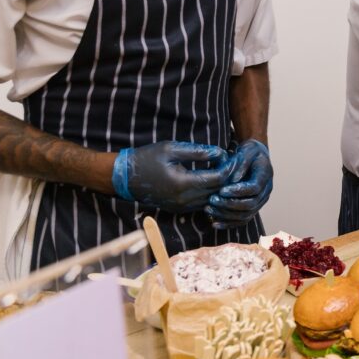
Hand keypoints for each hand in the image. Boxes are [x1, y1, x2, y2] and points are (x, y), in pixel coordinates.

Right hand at [112, 141, 227, 212]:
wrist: (125, 178)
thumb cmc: (147, 158)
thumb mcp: (172, 149)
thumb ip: (197, 151)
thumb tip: (220, 153)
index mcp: (182, 184)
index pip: (217, 179)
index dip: (228, 168)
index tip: (232, 156)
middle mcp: (184, 200)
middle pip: (218, 191)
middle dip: (228, 177)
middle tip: (233, 162)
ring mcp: (181, 207)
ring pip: (212, 199)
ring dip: (220, 186)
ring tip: (223, 169)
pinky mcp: (179, 210)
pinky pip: (202, 203)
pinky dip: (210, 193)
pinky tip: (211, 179)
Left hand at [206, 139, 272, 229]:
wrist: (255, 158)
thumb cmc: (249, 152)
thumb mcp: (246, 151)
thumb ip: (241, 164)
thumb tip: (234, 180)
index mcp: (265, 176)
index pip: (254, 189)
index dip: (238, 191)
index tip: (221, 190)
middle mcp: (265, 191)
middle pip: (250, 205)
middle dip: (229, 204)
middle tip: (212, 200)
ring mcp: (260, 202)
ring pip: (245, 215)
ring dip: (226, 215)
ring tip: (209, 209)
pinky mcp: (252, 208)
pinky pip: (242, 220)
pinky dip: (228, 223)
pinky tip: (214, 223)